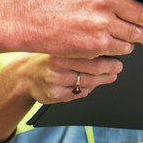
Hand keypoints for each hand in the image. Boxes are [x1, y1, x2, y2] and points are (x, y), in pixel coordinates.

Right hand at [0, 51, 126, 142]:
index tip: (118, 55)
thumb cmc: (47, 59)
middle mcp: (57, 65)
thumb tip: (108, 49)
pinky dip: (88, 89)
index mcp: (60, 50)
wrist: (24, 75)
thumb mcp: (61, 48)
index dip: (108, 57)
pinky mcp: (55, 95)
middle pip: (93, 69)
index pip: (91, 54)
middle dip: (110, 69)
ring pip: (88, 83)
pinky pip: (79, 93)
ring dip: (103, 80)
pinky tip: (91, 84)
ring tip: (111, 76)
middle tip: (118, 67)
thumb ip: (80, 49)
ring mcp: (56, 81)